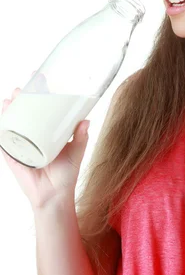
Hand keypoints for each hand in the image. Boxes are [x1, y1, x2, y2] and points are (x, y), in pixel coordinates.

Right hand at [1, 70, 90, 209]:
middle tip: (21, 90)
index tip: (37, 78)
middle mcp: (32, 136)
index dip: (37, 94)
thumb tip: (86, 119)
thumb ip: (81, 136)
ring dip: (8, 109)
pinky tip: (1, 117)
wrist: (55, 196)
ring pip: (11, 122)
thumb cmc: (66, 175)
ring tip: (10, 100)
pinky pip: (3, 140)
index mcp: (46, 133)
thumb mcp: (76, 151)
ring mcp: (21, 145)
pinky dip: (0, 128)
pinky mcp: (13, 156)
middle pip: (22, 112)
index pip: (39, 108)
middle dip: (19, 98)